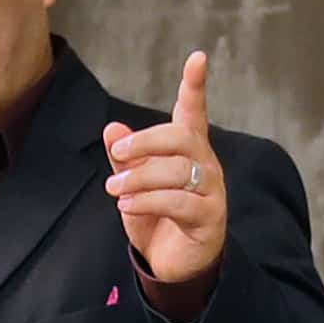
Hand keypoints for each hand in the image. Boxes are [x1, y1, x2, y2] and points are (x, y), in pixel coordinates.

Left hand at [104, 50, 228, 288]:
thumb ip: (126, 159)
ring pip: (179, 171)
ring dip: (141, 177)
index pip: (194, 113)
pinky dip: (149, 201)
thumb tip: (111, 128)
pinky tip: (127, 205)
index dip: (195, 86)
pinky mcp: (209, 218)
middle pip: (182, 138)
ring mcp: (212, 191)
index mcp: (189, 151)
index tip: (198, 57)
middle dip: (146, 141)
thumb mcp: (134, 185)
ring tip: (115, 189)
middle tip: (117, 154)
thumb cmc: (156, 218)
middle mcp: (206, 165)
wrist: (173, 265)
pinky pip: (180, 202)